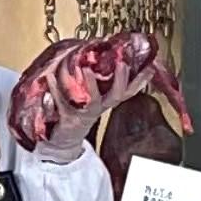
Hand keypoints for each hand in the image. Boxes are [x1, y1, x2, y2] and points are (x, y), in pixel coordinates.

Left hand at [37, 62, 153, 162]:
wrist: (62, 143)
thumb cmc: (77, 114)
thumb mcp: (92, 98)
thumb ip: (99, 83)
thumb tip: (105, 57)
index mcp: (106, 101)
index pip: (128, 90)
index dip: (140, 80)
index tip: (150, 67)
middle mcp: (98, 108)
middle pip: (115, 95)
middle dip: (121, 80)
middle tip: (122, 64)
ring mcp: (83, 114)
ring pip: (91, 100)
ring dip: (91, 85)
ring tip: (86, 69)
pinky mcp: (67, 119)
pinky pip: (61, 104)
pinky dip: (55, 90)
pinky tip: (50, 77)